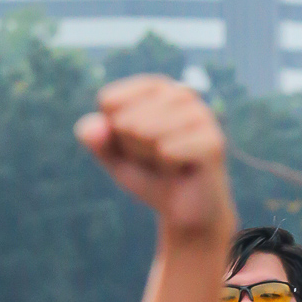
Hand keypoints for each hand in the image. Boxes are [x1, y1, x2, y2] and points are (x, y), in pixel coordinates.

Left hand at [74, 76, 232, 237]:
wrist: (187, 213)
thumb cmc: (151, 177)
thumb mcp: (115, 159)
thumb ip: (96, 141)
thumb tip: (88, 129)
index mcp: (157, 88)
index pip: (109, 102)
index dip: (113, 132)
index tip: (134, 145)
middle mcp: (182, 94)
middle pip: (126, 119)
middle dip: (131, 147)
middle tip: (154, 160)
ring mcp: (201, 115)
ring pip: (146, 132)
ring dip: (149, 157)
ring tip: (168, 164)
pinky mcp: (213, 141)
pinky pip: (168, 150)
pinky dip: (167, 166)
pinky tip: (182, 170)